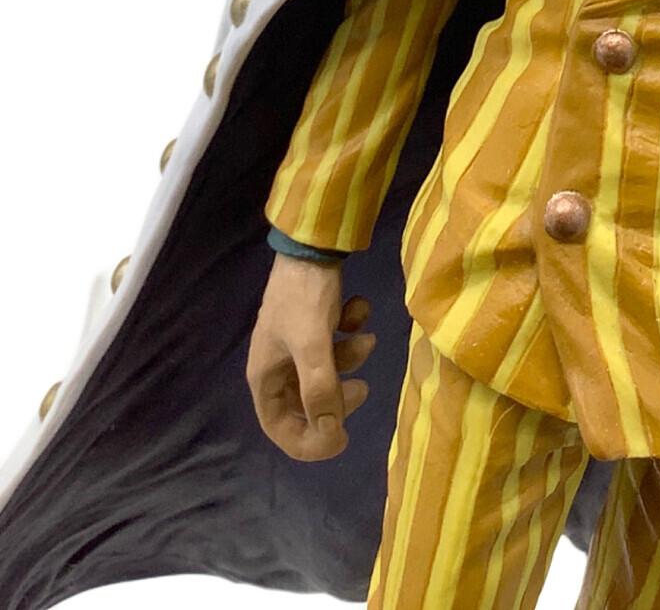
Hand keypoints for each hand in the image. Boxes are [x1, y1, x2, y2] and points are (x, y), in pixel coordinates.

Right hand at [246, 254, 375, 460]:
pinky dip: (351, 330)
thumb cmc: (305, 296)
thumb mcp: (314, 346)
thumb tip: (330, 432)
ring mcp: (296, 344)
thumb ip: (320, 390)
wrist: (313, 244)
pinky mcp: (315, 323)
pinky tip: (357, 308)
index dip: (308, 442)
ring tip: (367, 338)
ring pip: (328, 372)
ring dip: (352, 358)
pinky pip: (336, 342)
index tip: (341, 441)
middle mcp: (278, 364)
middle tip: (364, 389)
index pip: (279, 428)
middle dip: (338, 398)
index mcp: (265, 377)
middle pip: (307, 403)